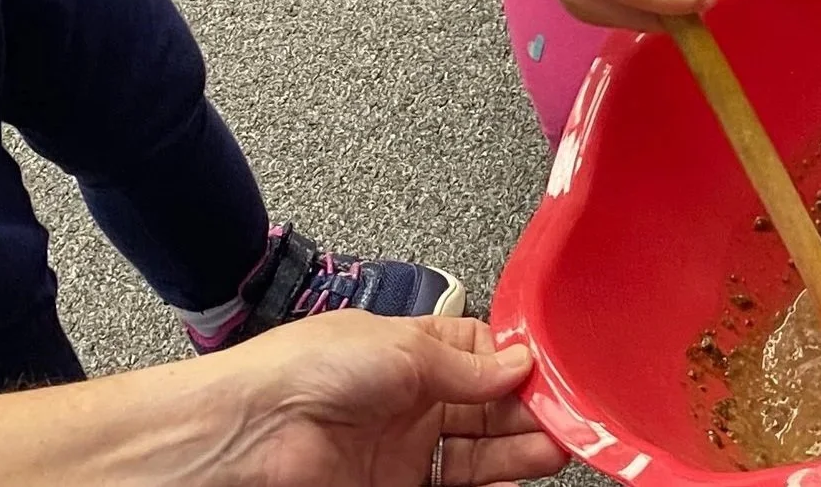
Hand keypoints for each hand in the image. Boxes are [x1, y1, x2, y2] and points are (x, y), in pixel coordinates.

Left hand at [190, 313, 564, 486]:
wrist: (251, 434)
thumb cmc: (303, 369)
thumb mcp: (401, 348)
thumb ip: (466, 365)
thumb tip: (517, 362)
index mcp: (407, 349)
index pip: (480, 353)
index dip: (518, 360)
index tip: (553, 367)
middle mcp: (408, 397)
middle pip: (487, 403)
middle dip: (530, 404)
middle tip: (569, 409)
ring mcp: (404, 445)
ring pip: (480, 447)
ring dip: (523, 443)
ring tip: (560, 440)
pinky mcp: (398, 486)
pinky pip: (459, 483)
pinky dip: (497, 476)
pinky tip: (525, 465)